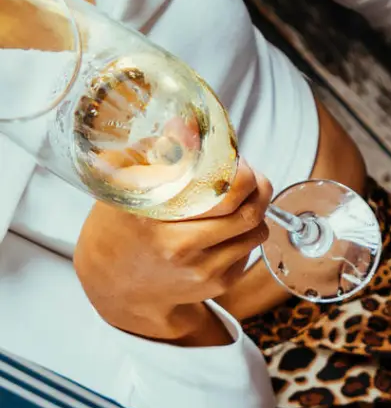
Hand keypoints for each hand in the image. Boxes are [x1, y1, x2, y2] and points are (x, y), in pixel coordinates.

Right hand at [73, 163, 270, 343]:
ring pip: (254, 230)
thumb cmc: (119, 225)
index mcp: (149, 213)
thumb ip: (154, 151)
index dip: (235, 169)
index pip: (213, 188)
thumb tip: (188, 124)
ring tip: (244, 194)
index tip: (235, 156)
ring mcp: (200, 267)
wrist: (115, 283)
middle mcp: (176, 244)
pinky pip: (250, 249)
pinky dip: (247, 231)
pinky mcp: (217, 283)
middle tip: (252, 172)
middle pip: (243, 210)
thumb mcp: (122, 182)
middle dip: (257, 185)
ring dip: (257, 208)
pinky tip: (229, 222)